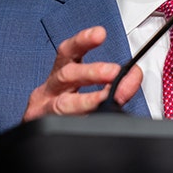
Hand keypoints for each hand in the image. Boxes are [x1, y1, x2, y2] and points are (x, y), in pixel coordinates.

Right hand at [22, 26, 142, 120]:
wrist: (38, 138)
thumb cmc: (68, 107)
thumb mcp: (90, 89)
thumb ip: (116, 82)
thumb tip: (134, 75)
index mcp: (61, 74)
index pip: (69, 52)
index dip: (83, 41)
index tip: (100, 33)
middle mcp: (50, 89)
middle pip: (66, 75)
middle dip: (91, 72)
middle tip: (113, 71)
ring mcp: (44, 110)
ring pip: (63, 105)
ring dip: (87, 101)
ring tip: (105, 99)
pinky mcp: (43, 128)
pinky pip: (64, 126)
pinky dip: (81, 124)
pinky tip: (92, 124)